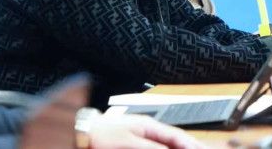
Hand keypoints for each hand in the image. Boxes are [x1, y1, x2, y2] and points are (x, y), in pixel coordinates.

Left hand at [87, 114, 208, 148]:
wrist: (79, 134)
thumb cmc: (100, 135)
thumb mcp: (129, 142)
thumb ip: (152, 146)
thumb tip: (174, 147)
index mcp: (148, 125)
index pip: (176, 136)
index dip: (191, 144)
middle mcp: (146, 132)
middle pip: (173, 141)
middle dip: (187, 146)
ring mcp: (140, 139)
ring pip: (164, 144)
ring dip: (176, 147)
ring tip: (190, 148)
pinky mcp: (132, 145)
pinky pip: (154, 146)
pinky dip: (164, 148)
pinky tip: (169, 148)